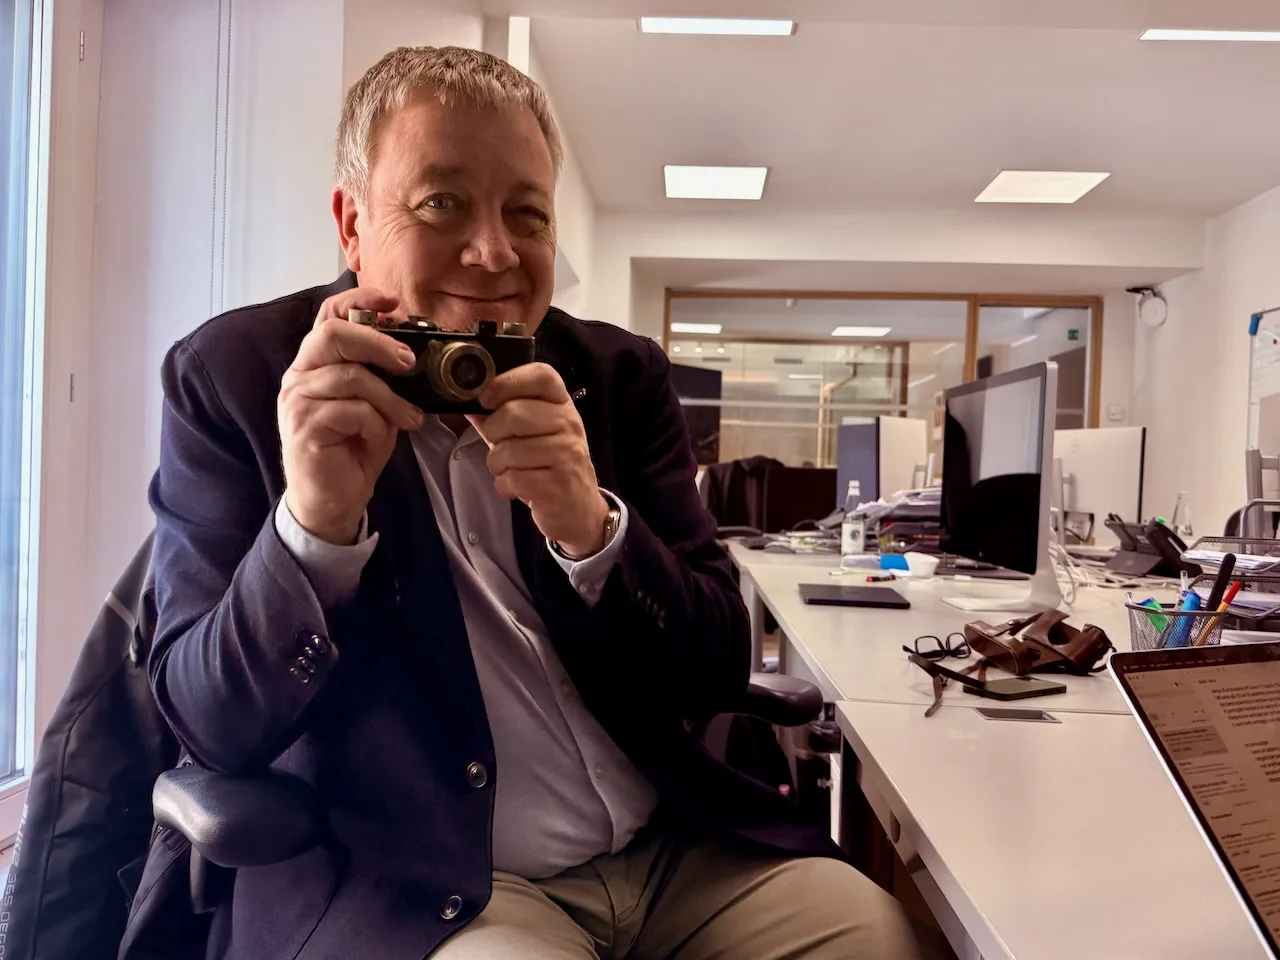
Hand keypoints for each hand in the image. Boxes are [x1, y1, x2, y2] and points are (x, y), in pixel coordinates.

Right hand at [279, 287, 423, 544]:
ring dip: (390, 398)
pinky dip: (376, 424)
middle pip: (334, 334)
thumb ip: (384, 376)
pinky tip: (377, 439)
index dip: (360, 300)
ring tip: (408, 418)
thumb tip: (413, 351)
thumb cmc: (352, 448)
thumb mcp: (375, 405)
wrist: (331, 499)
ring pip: (351, 376)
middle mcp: (299, 376)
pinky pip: (352, 410)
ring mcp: (297, 400)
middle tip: (409, 362)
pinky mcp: (304, 427)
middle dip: (379, 342)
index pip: (328, 315)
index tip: (392, 303)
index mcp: (315, 363)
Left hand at [467, 364, 608, 557]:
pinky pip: (513, 478)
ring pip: (509, 450)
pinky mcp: (559, 484)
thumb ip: (499, 415)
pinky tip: (516, 487)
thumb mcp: (529, 434)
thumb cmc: (548, 465)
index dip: (507, 381)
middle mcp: (569, 424)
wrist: (579, 509)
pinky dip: (505, 485)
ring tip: (510, 470)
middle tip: (499, 445)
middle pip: (514, 413)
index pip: (541, 375)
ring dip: (497, 464)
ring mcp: (567, 454)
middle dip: (493, 433)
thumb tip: (466, 399)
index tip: (486, 398)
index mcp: (562, 404)